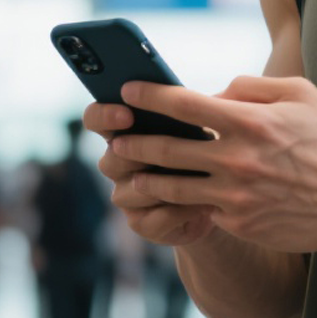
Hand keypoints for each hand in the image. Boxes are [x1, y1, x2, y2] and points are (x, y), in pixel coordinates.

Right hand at [88, 101, 216, 246]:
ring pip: (130, 191)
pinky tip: (203, 203)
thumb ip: (188, 109)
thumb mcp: (199, 124)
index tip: (127, 114)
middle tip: (166, 148)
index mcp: (125, 132)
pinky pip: (153, 219)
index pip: (96, 119)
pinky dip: (179, 210)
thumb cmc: (206, 150)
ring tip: (196, 176)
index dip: (104, 115)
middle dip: (136, 154)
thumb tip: (197, 93)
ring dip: (162, 184)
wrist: (220, 198)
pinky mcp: (143, 224)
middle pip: (110, 159)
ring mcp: (127, 196)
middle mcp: (118, 165)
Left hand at [107, 74, 316, 254]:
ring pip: (172, 187)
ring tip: (132, 175)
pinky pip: (201, 210)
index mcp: (250, 121)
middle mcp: (237, 159)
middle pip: (166, 148)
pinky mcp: (239, 224)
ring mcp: (235, 196)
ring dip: (146, 179)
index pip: (183, 104)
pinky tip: (171, 201)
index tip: (128, 90)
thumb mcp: (301, 95)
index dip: (149, 95)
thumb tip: (214, 93)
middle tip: (115, 137)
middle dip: (133, 140)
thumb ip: (252, 87)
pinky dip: (183, 204)